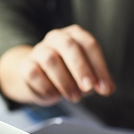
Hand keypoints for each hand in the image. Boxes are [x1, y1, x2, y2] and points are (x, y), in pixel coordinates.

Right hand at [0, 24, 114, 105]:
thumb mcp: (87, 76)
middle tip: (88, 88)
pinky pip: (35, 74)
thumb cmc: (69, 75)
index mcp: (75, 36)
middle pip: (68, 45)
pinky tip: (55, 95)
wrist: (38, 79)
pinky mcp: (26, 65)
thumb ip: (98, 81)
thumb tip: (107, 88)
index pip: (89, 45)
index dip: (99, 67)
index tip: (105, 88)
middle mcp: (57, 38)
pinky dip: (48, 88)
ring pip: (50, 59)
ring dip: (65, 82)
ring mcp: (39, 49)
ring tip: (75, 97)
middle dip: (81, 68)